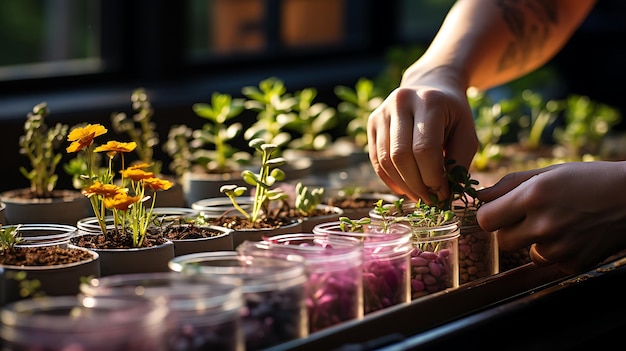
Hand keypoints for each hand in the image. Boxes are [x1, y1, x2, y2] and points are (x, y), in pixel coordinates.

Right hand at [367, 77, 477, 202]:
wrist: (432, 86)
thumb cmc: (453, 114)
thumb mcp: (467, 133)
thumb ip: (459, 162)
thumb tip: (445, 194)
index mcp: (429, 102)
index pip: (424, 149)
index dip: (433, 178)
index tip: (444, 194)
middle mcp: (400, 102)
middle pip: (400, 156)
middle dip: (416, 185)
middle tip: (430, 200)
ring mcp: (382, 111)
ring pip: (384, 160)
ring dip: (402, 185)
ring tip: (419, 196)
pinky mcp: (372, 122)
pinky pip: (375, 159)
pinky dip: (389, 179)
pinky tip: (404, 188)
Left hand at [476, 161, 625, 273]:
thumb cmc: (589, 180)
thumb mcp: (548, 173)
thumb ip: (509, 184)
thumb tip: (479, 196)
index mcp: (533, 196)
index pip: (485, 220)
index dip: (490, 215)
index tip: (500, 212)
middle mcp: (543, 224)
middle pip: (502, 240)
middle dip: (510, 229)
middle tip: (531, 216)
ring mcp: (559, 248)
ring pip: (526, 253)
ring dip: (535, 242)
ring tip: (560, 223)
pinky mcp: (574, 264)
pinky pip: (550, 263)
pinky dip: (557, 252)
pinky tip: (574, 235)